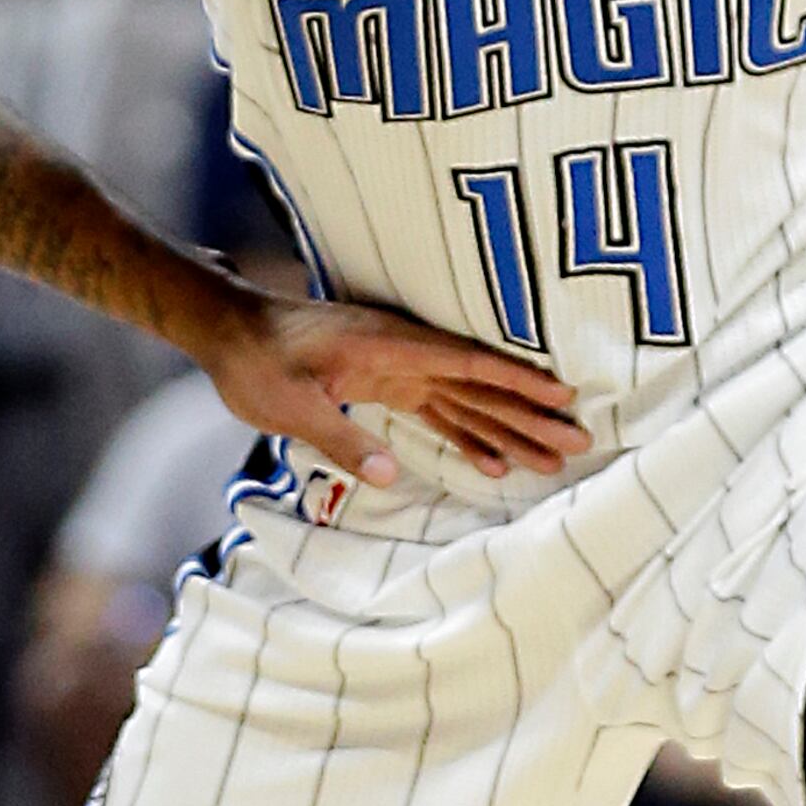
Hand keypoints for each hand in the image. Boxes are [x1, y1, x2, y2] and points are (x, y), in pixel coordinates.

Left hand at [184, 286, 585, 484]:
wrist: (228, 329)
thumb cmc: (256, 361)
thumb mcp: (291, 406)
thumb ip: (343, 439)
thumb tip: (394, 476)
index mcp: (389, 348)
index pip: (466, 365)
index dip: (516, 381)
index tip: (561, 395)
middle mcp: (404, 353)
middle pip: (480, 386)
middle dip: (530, 414)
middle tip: (578, 442)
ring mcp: (399, 366)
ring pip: (467, 399)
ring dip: (509, 427)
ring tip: (552, 457)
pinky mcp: (387, 381)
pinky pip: (439, 410)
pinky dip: (467, 434)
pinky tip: (493, 461)